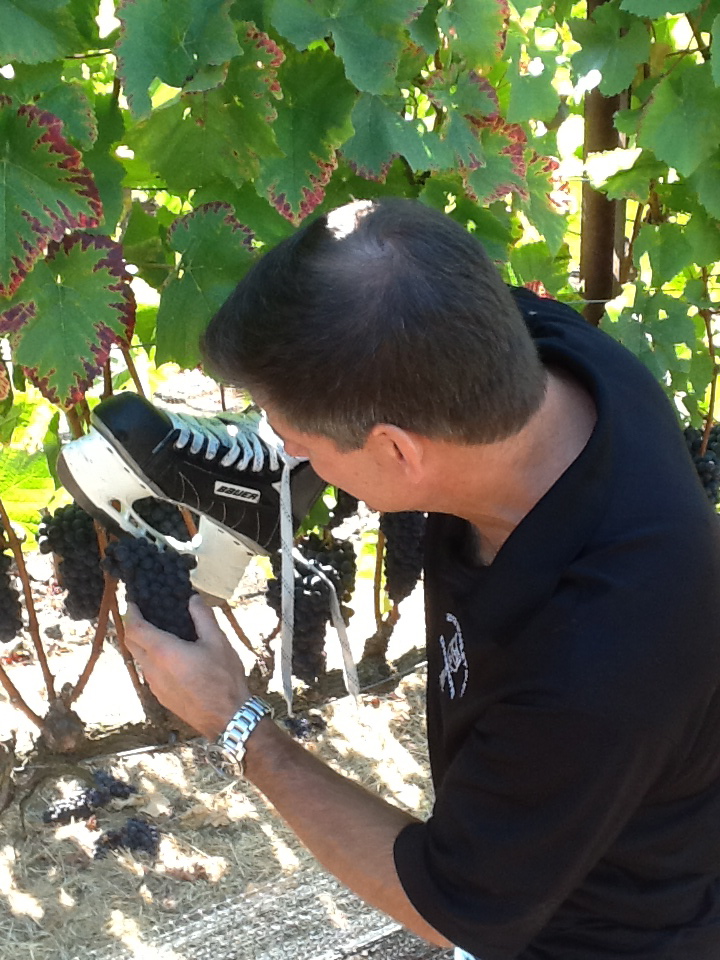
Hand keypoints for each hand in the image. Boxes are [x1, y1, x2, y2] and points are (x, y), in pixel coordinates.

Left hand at [123, 595, 250, 737]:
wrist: (227, 717)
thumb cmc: (224, 678)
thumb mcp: (218, 641)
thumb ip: (203, 617)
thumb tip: (193, 599)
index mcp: (164, 652)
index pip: (135, 628)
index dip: (131, 613)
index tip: (133, 602)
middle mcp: (152, 668)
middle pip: (130, 643)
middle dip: (133, 627)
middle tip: (144, 614)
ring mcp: (154, 685)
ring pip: (139, 659)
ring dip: (142, 644)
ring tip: (161, 634)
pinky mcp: (161, 696)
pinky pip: (149, 672)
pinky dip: (152, 659)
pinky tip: (171, 658)